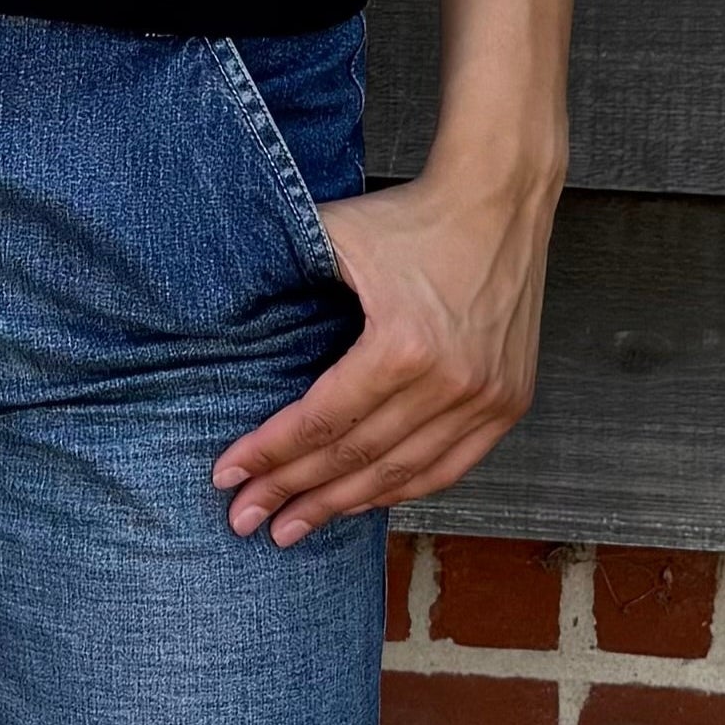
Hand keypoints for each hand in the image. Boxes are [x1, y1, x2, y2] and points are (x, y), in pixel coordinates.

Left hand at [208, 164, 555, 541]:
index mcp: (401, 346)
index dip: (268, 454)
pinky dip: (403, 489)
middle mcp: (449, 382)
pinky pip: (450, 466)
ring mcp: (486, 398)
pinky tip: (362, 503)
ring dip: (342, 504)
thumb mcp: (333, 235)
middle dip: (293, 492)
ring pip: (401, 473)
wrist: (500, 198)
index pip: (320, 421)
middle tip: (247, 519)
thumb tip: (214, 312)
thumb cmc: (410, 216)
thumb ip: (279, 272)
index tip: (228, 477)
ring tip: (293, 525)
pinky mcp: (510, 401)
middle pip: (353, 457)